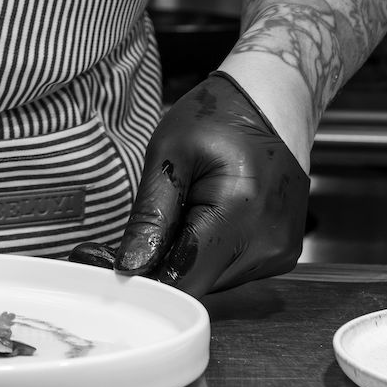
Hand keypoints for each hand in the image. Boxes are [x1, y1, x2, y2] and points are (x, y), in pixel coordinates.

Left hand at [107, 72, 308, 294]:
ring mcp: (280, 253)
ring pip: (213, 278)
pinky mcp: (281, 254)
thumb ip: (150, 213)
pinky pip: (231, 268)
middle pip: (198, 281)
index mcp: (242, 214)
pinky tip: (203, 216)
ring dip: (186, 255)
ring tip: (180, 210)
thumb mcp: (170, 152)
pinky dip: (208, 250)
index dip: (143, 276)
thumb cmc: (218, 117)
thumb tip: (129, 267)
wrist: (270, 104)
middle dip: (161, 261)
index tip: (105, 261)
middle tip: (138, 226)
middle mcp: (269, 245)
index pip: (186, 278)